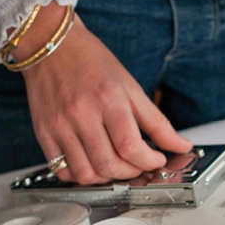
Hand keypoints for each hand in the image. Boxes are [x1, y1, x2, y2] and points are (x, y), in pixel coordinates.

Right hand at [19, 5, 191, 183]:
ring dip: (108, 178)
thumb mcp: (132, 87)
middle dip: (133, 172)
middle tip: (141, 164)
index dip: (150, 161)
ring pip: (86, 173)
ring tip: (119, 167)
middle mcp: (81, 115)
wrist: (52, 46)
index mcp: (108, 100)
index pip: (131, 146)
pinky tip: (93, 165)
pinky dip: (81, 176)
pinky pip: (62, 170)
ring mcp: (60, 126)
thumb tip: (181, 145)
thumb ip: (157, 122)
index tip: (158, 160)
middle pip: (109, 164)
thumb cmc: (93, 63)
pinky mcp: (43, 133)